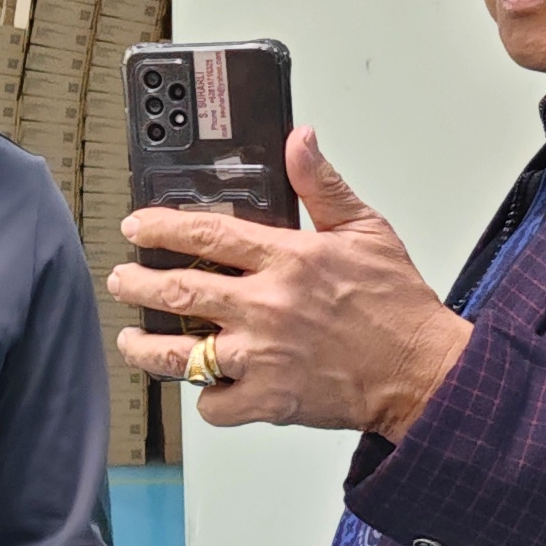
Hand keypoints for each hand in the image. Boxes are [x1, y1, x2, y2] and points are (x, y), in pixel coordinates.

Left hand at [104, 127, 470, 438]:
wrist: (423, 372)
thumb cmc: (397, 305)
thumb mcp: (366, 230)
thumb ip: (322, 185)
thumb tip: (299, 139)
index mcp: (288, 260)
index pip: (206, 233)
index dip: (161, 228)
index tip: (136, 227)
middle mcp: (267, 306)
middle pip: (177, 290)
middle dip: (137, 283)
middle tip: (122, 279)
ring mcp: (263, 356)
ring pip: (180, 353)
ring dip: (145, 346)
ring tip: (131, 339)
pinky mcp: (269, 400)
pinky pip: (213, 405)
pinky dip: (202, 398)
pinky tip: (200, 386)